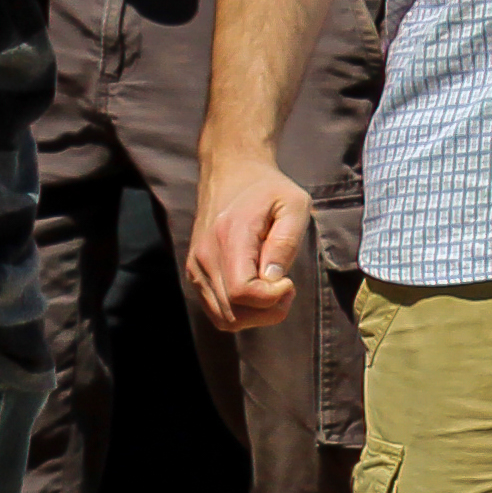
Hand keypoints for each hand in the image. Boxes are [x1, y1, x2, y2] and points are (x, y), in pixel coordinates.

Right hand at [185, 151, 310, 331]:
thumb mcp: (294, 203)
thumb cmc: (268, 188)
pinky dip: (242, 312)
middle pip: (233, 313)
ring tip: (275, 289)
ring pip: (224, 318)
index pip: (242, 292)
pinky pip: (217, 311)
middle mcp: (205, 257)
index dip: (272, 298)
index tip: (290, 280)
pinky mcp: (195, 274)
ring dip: (257, 315)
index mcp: (229, 237)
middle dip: (270, 311)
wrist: (229, 173)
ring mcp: (196, 268)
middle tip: (287, 286)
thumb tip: (275, 278)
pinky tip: (259, 291)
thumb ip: (287, 240)